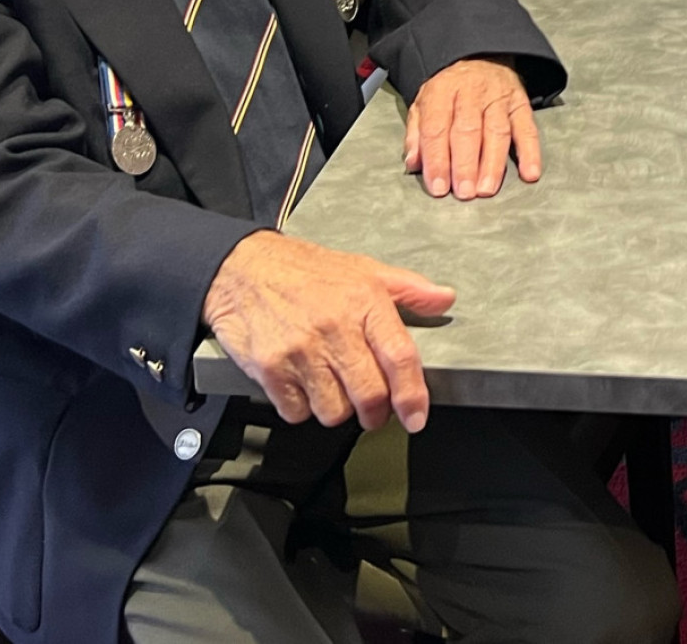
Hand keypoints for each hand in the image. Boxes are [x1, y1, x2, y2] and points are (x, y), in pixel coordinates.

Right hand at [202, 231, 452, 432]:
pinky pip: (296, 412)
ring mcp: (301, 351)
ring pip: (333, 410)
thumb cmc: (305, 271)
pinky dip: (302, 408)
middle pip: (369, 394)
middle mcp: (334, 328)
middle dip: (375, 412)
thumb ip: (408, 288)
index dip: (412, 395)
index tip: (416, 417)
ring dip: (337, 410)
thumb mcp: (364, 269)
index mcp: (365, 303)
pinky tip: (303, 386)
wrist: (242, 268)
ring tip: (333, 389)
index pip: (400, 357)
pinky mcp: (269, 368)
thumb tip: (444, 299)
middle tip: (372, 409)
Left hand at [403, 57, 542, 199]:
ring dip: (492, 163)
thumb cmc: (450, 86)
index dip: (437, 159)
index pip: (437, 128)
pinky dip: (530, 152)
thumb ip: (417, 133)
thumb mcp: (424, 100)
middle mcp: (471, 93)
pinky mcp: (520, 103)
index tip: (438, 186)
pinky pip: (527, 128)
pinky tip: (530, 173)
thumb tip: (414, 163)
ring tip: (486, 188)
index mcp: (442, 91)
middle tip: (463, 192)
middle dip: (465, 164)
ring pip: (497, 132)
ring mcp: (499, 98)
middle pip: (467, 131)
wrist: (481, 53)